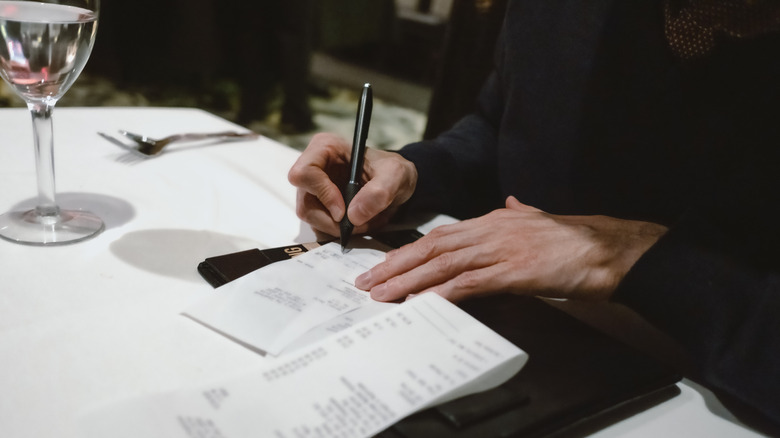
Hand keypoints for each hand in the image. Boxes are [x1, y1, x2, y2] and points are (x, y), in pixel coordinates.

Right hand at [288, 133, 417, 236]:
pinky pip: (319, 225)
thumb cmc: (393, 171)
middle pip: (305, 202)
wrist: (396, 185)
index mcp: (325, 148)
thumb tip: (354, 215)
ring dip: (337, 228)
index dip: (322, 194)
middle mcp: (314, 167)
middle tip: (359, 224)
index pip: (304, 173)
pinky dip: (338, 231)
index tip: (343, 211)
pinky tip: (358, 224)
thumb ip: (379, 192)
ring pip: (310, 217)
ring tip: (363, 223)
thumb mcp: (395, 175)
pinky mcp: (318, 206)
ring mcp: (313, 189)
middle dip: (332, 220)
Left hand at [355, 196, 667, 301]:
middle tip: (367, 282)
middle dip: (395, 265)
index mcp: (493, 220)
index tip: (385, 265)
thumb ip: (519, 213)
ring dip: (407, 280)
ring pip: (442, 264)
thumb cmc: (575, 241)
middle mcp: (490, 230)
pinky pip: (469, 283)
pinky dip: (441, 292)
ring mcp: (500, 250)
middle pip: (432, 247)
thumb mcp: (540, 219)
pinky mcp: (513, 272)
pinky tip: (421, 302)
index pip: (440, 235)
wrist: (608, 249)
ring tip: (381, 295)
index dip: (409, 251)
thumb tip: (508, 204)